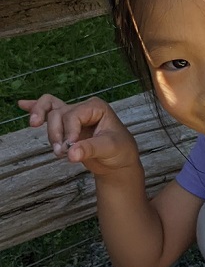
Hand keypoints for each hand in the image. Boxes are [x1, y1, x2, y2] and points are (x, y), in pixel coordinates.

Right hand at [18, 94, 139, 175]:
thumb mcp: (109, 148)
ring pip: (50, 115)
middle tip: (61, 153)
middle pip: (58, 114)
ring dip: (50, 134)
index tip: (71, 148)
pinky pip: (49, 112)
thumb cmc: (120, 151)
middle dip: (56, 134)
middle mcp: (84, 108)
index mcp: (96, 107)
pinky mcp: (67, 126)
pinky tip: (22, 104)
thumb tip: (71, 153)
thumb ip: (90, 149)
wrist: (118, 162)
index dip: (69, 131)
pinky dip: (36, 109)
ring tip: (58, 151)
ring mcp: (74, 116)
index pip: (73, 114)